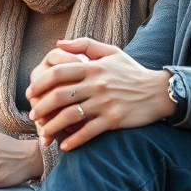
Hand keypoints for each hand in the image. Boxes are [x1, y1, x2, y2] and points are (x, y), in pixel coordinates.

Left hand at [27, 38, 173, 151]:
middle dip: (41, 107)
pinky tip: (64, 146)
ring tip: (44, 132)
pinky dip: (73, 141)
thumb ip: (84, 45)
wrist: (158, 92)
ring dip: (52, 126)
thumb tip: (58, 44)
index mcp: (93, 67)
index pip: (58, 72)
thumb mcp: (111, 52)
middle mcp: (97, 84)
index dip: (40, 83)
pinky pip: (88, 132)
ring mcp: (104, 103)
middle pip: (59, 95)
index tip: (31, 92)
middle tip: (33, 114)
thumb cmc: (132, 72)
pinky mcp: (113, 120)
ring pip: (70, 116)